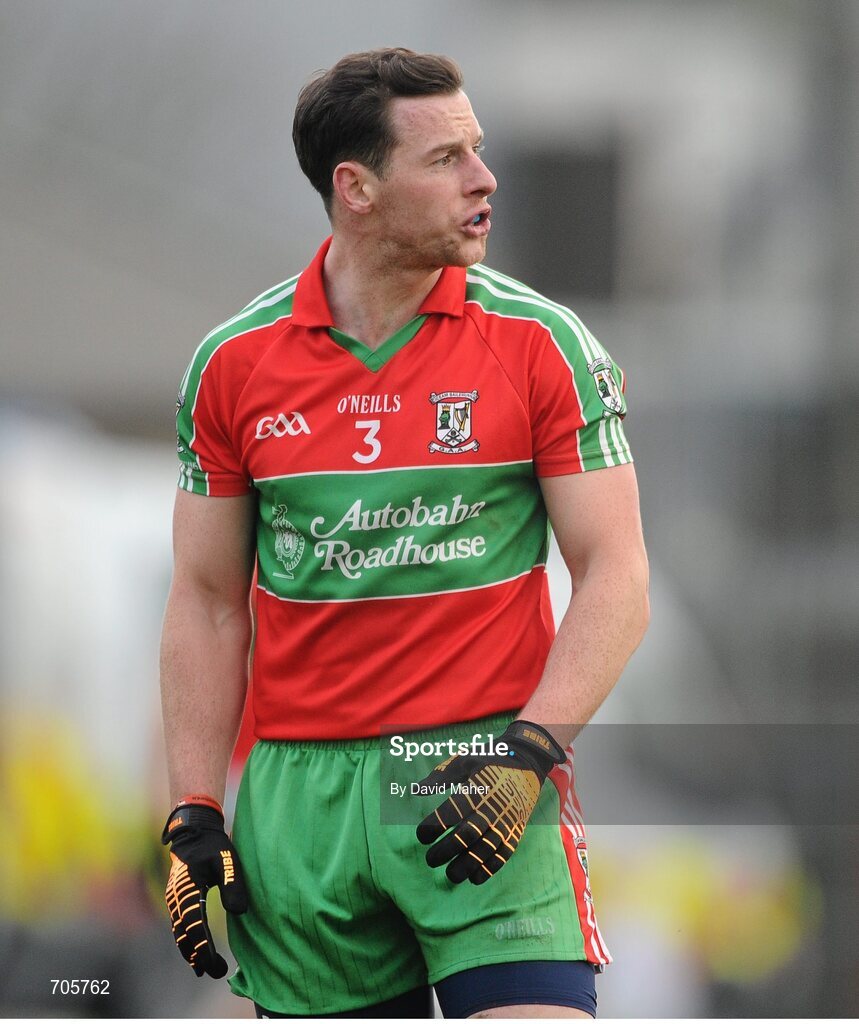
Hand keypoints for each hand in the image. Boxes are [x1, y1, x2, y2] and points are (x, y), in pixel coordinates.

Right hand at [161, 800, 247, 977]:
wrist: (193, 829)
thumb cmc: (212, 844)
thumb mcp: (227, 859)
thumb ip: (233, 884)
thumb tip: (239, 912)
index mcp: (188, 889)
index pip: (194, 926)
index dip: (204, 947)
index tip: (213, 964)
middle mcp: (176, 898)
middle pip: (184, 935)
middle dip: (198, 956)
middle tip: (215, 973)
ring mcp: (173, 899)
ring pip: (179, 934)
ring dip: (191, 952)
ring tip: (205, 970)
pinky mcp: (176, 899)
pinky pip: (179, 926)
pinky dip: (186, 942)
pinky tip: (196, 952)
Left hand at [415, 720, 565, 884]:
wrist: (528, 759)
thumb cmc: (491, 759)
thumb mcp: (464, 760)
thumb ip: (440, 777)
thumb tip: (415, 790)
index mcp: (476, 789)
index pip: (450, 813)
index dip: (433, 827)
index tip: (421, 836)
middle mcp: (490, 808)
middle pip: (466, 836)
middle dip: (446, 851)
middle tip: (430, 860)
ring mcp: (505, 821)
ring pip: (484, 850)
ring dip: (466, 865)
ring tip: (450, 875)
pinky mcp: (516, 830)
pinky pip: (503, 854)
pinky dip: (489, 869)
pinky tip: (474, 878)